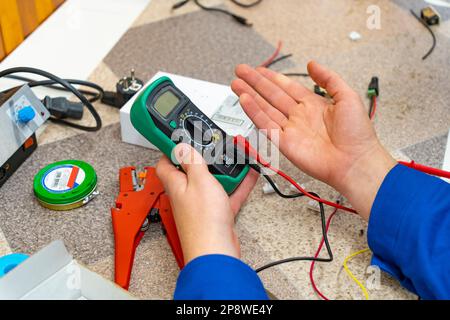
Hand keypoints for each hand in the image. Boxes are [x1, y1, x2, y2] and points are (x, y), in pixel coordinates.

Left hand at [156, 143, 258, 263]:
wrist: (217, 251)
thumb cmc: (203, 222)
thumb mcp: (199, 180)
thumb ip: (192, 161)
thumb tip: (182, 146)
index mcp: (176, 183)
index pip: (165, 161)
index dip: (170, 146)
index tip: (179, 133)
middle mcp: (186, 193)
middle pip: (192, 169)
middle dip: (204, 155)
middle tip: (214, 143)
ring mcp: (202, 204)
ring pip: (212, 181)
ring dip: (224, 168)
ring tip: (234, 154)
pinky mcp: (217, 214)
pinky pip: (228, 194)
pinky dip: (238, 184)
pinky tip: (248, 174)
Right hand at [231, 62, 395, 218]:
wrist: (355, 161)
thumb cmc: (357, 133)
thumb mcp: (347, 96)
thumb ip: (328, 79)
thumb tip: (312, 64)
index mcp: (313, 105)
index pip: (287, 87)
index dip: (272, 77)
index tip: (258, 69)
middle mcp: (299, 116)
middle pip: (272, 95)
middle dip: (255, 83)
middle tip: (241, 71)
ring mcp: (290, 130)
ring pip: (265, 108)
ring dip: (250, 96)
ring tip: (236, 84)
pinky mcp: (284, 143)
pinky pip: (265, 125)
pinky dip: (254, 113)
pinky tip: (245, 101)